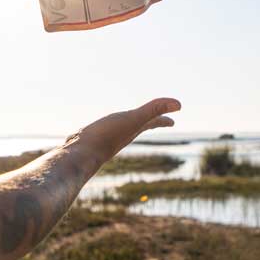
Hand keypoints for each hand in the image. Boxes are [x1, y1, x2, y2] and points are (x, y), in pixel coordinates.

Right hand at [66, 97, 181, 163]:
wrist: (80, 155)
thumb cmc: (106, 136)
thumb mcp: (133, 119)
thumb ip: (153, 110)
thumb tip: (179, 104)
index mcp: (132, 129)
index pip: (152, 123)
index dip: (162, 119)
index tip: (172, 121)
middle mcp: (122, 135)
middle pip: (139, 127)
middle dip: (149, 122)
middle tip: (157, 120)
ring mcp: (107, 138)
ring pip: (121, 130)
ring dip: (127, 126)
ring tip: (127, 125)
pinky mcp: (93, 139)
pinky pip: (104, 132)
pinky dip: (107, 129)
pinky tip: (99, 132)